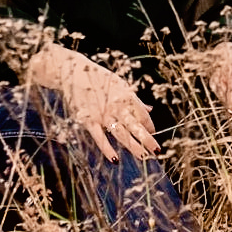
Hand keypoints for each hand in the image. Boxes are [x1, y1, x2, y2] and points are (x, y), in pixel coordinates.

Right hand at [28, 44, 158, 160]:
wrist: (73, 72)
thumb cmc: (98, 78)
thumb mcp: (120, 84)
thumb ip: (134, 99)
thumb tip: (150, 109)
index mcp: (126, 96)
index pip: (142, 115)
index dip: (149, 126)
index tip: (152, 134)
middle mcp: (117, 106)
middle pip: (136, 126)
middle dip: (147, 139)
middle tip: (157, 151)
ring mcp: (103, 114)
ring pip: (121, 133)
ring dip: (133, 146)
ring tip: (143, 156)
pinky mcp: (88, 120)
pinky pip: (99, 137)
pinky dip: (107, 149)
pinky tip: (115, 159)